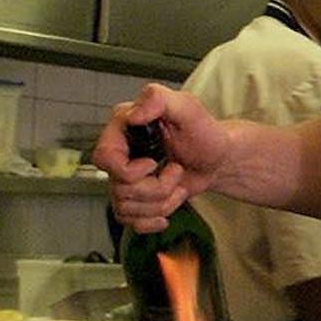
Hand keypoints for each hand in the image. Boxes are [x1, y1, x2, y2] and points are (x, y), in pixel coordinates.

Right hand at [93, 84, 226, 232]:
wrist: (217, 159)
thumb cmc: (204, 133)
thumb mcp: (187, 108)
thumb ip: (159, 99)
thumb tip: (134, 115)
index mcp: (124, 128)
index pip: (104, 158)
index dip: (128, 169)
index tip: (153, 163)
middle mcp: (120, 153)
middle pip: (118, 188)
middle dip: (155, 187)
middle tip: (176, 170)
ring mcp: (124, 178)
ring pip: (126, 207)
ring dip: (161, 202)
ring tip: (176, 184)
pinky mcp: (133, 199)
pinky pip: (129, 221)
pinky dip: (153, 220)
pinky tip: (167, 208)